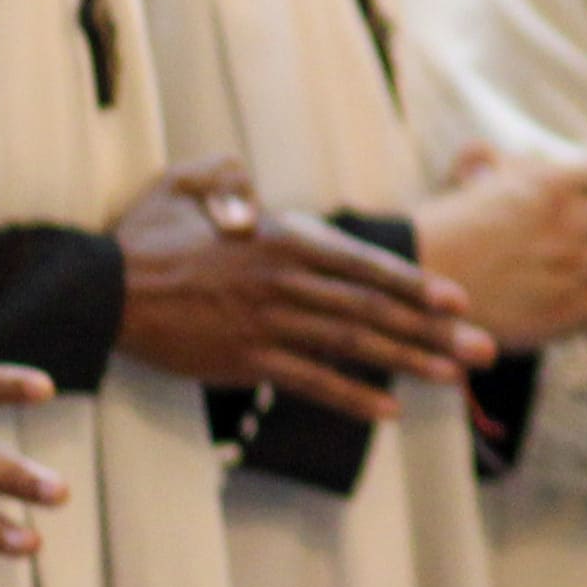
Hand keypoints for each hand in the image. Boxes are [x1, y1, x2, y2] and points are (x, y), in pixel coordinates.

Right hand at [119, 162, 490, 421]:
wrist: (101, 292)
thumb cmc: (146, 235)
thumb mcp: (186, 180)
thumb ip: (228, 175)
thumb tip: (254, 208)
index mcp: (280, 237)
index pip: (363, 263)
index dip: (414, 283)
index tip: (459, 300)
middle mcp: (284, 281)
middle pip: (373, 308)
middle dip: (435, 329)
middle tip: (485, 348)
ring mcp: (268, 324)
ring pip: (352, 346)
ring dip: (408, 362)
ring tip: (454, 378)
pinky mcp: (246, 361)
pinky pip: (310, 381)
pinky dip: (352, 396)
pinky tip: (389, 412)